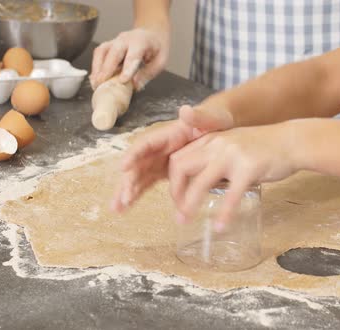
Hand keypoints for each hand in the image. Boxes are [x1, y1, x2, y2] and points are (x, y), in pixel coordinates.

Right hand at [90, 27, 168, 89]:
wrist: (151, 34)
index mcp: (141, 42)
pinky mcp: (108, 45)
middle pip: (114, 52)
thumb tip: (135, 86)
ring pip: (102, 51)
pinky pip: (99, 54)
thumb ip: (148, 73)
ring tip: (95, 83)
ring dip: (97, 68)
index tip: (122, 80)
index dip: (127, 68)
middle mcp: (126, 39)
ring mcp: (115, 41)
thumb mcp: (160, 61)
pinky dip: (95, 66)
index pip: (133, 55)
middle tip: (102, 84)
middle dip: (107, 68)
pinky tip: (95, 78)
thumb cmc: (156, 49)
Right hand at [111, 104, 233, 212]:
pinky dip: (138, 194)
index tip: (123, 167)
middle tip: (123, 199)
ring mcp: (161, 160)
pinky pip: (148, 183)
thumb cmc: (217, 120)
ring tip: (117, 209)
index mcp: (169, 134)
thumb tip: (185, 110)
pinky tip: (127, 207)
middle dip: (129, 181)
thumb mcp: (212, 117)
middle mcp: (160, 147)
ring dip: (128, 192)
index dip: (133, 155)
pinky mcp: (165, 171)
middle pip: (138, 163)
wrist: (223, 127)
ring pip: (139, 176)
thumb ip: (200, 117)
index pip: (146, 143)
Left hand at [168, 122, 298, 229]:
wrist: (292, 141)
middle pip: (181, 168)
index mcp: (210, 139)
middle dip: (175, 192)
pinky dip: (223, 214)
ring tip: (185, 222)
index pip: (178, 158)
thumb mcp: (232, 145)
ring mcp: (232, 155)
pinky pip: (231, 196)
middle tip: (180, 212)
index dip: (173, 181)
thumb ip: (215, 159)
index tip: (178, 198)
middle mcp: (217, 144)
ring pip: (200, 183)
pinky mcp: (249, 168)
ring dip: (189, 205)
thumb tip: (199, 183)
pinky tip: (220, 227)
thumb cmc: (263, 147)